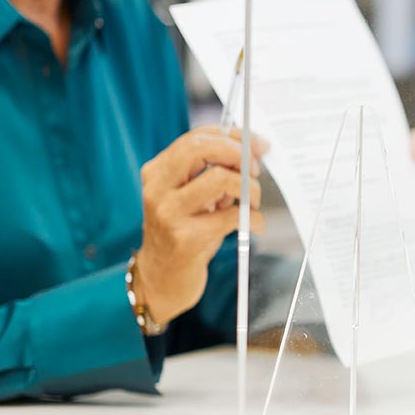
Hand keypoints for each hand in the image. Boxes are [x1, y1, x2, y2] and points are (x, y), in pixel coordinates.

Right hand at [135, 126, 268, 322]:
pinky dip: (253, 218)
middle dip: (238, 154)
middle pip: (201, 149)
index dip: (232, 136)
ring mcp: (168, 214)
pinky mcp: (185, 240)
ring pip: (220, 179)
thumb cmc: (184, 231)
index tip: (256, 143)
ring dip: (249, 189)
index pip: (195, 138)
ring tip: (252, 203)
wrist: (161, 278)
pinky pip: (232, 216)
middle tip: (254, 170)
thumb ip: (215, 170)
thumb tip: (257, 146)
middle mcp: (157, 189)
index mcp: (157, 172)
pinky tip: (255, 225)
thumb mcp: (192, 196)